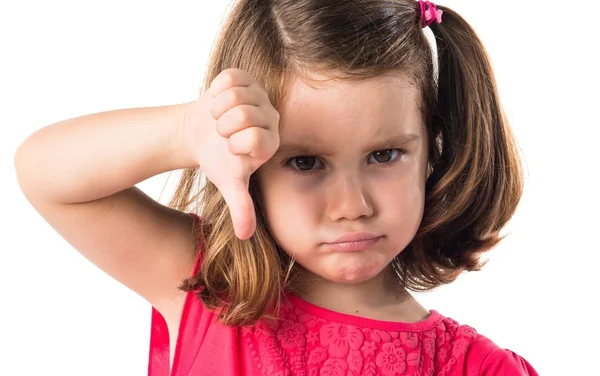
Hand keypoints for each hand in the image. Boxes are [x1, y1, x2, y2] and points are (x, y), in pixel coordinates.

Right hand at [182, 68, 279, 239]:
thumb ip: (241, 207)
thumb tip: (244, 236)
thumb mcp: (228, 183)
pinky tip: (218, 102)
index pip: (255, 138)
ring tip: (220, 119)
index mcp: (271, 142)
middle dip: (223, 127)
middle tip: (222, 133)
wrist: (200, 134)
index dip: (234, 144)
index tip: (230, 149)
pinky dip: (215, 92)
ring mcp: (258, 94)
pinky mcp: (244, 77)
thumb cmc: (218, 160)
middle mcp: (271, 116)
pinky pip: (227, 80)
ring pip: (234, 96)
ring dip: (218, 110)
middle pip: (244, 115)